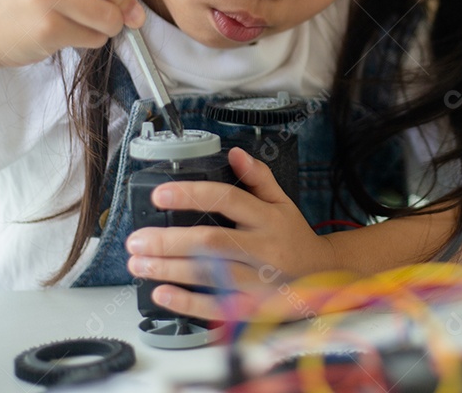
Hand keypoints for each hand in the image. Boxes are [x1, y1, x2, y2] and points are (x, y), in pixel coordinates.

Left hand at [125, 147, 338, 320]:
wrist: (324, 277)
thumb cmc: (295, 237)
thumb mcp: (283, 203)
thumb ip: (259, 178)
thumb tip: (234, 153)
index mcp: (268, 218)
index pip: (229, 199)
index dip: (193, 195)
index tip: (160, 195)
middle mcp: (264, 248)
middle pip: (212, 241)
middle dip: (169, 240)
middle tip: (136, 239)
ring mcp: (258, 280)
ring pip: (209, 274)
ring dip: (169, 269)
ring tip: (138, 264)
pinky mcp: (253, 307)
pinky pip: (217, 307)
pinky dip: (187, 302)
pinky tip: (162, 293)